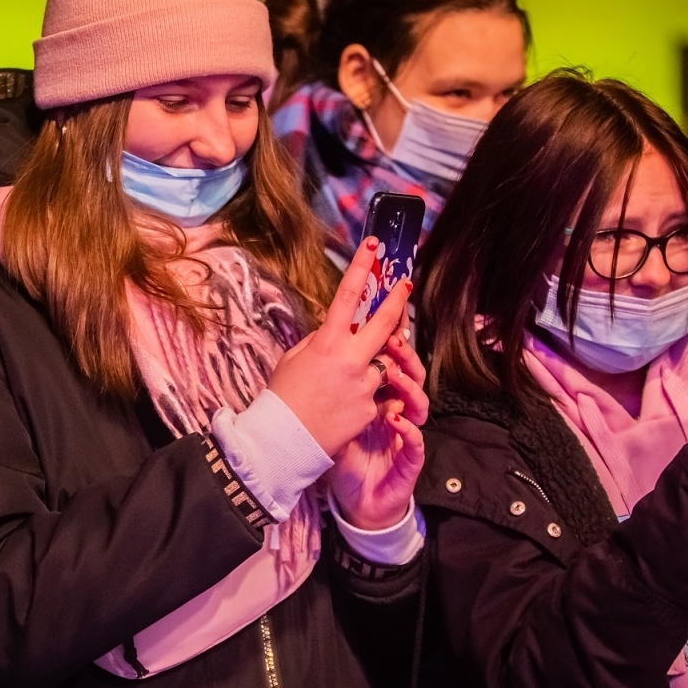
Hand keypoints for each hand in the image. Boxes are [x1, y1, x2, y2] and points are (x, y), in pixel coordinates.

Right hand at [267, 236, 410, 457]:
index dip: (362, 267)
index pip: (348, 296)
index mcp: (327, 343)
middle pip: (386, 322)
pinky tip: (343, 408)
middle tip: (406, 284)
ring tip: (347, 380)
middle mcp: (351, 360)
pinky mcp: (372, 409)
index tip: (374, 245)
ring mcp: (365, 385)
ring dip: (375, 364)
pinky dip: (366, 397)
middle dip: (399, 300)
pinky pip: (378, 395)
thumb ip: (317, 341)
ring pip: (384, 363)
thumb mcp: (293, 360)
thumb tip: (334, 331)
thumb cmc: (281, 398)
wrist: (283, 442)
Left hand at [329, 327, 428, 529]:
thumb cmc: (347, 456)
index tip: (377, 324)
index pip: (388, 365)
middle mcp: (398, 411)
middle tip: (394, 339)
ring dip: (409, 387)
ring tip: (393, 375)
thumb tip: (323, 353)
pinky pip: (416, 440)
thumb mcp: (336, 417)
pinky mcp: (410, 458)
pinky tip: (394, 418)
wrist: (357, 499)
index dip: (388, 344)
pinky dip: (408, 428)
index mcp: (380, 399)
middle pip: (411, 376)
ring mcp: (407, 433)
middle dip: (405, 355)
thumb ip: (336, 390)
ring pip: (420, 403)